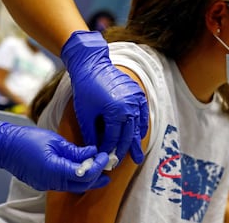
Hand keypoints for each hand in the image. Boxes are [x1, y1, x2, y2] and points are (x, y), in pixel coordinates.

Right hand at [0, 117, 109, 191]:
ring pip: (74, 186)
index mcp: (56, 169)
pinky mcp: (44, 184)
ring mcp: (47, 185)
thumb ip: (75, 150)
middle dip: (98, 176)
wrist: (4, 147)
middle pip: (83, 185)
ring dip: (88, 177)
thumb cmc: (28, 139)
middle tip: (107, 164)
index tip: (105, 156)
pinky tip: (81, 166)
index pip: (85, 174)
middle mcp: (52, 181)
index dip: (99, 166)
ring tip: (97, 165)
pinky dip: (76, 177)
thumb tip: (93, 152)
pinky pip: (65, 184)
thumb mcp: (56, 141)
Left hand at [61, 31, 148, 163]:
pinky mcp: (138, 93)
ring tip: (138, 155)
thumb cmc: (85, 89)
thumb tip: (95, 151)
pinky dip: (142, 125)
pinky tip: (141, 134)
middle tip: (124, 163)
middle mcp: (130, 107)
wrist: (92, 65)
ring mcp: (136, 99)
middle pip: (128, 135)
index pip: (113, 138)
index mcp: (116, 112)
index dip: (109, 150)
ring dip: (136, 141)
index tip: (107, 159)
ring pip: (138, 126)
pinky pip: (143, 114)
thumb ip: (92, 135)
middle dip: (125, 150)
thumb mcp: (85, 115)